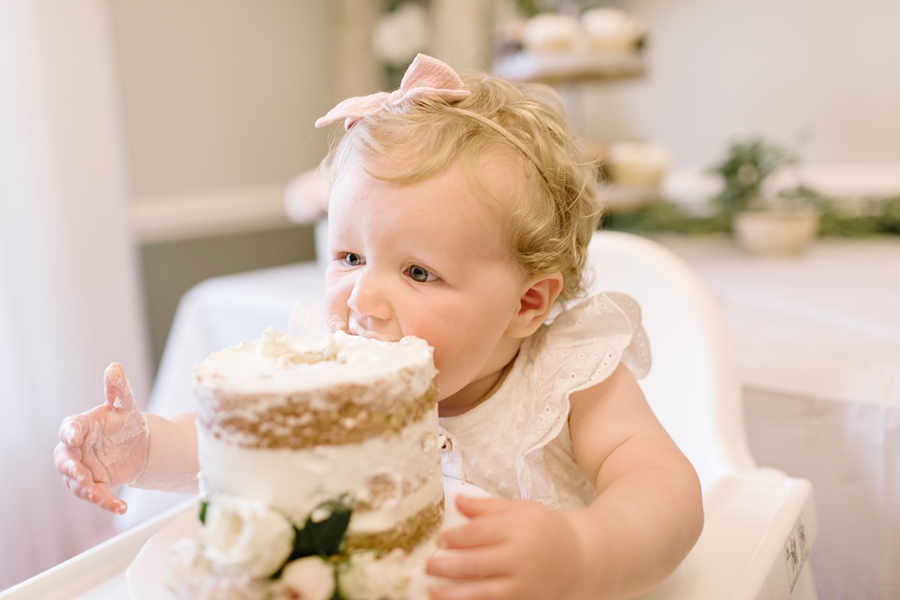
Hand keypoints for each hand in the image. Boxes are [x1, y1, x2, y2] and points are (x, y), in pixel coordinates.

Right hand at [54, 363, 149, 513]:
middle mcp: (77, 450)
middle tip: (79, 473)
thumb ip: (118, 389)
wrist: (139, 445)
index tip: (73, 436)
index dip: (69, 433)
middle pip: (64, 460)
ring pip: (76, 483)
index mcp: (80, 427)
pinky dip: (107, 503)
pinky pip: (96, 496)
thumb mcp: (125, 405)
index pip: (69, 429)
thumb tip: (114, 367)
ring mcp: (83, 469)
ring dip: (86, 491)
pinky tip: (121, 507)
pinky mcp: (95, 485)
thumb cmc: (125, 422)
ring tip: (101, 495)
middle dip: (69, 467)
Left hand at [426, 496, 586, 599]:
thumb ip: (488, 507)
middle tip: (428, 566)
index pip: (477, 533)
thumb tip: (457, 500)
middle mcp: (522, 558)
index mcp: (520, 528)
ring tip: (433, 591)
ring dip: (454, 594)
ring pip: (482, 593)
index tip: (439, 541)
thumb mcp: (522, 510)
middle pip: (475, 564)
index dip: (454, 538)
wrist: (583, 559)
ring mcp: (525, 585)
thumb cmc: (548, 531)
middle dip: (447, 567)